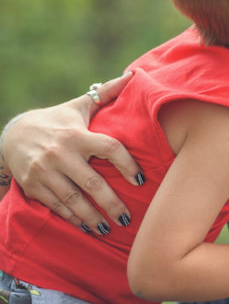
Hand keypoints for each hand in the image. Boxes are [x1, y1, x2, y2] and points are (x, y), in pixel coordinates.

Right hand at [1, 72, 141, 228]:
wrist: (12, 135)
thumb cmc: (57, 121)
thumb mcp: (79, 106)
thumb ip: (107, 93)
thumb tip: (134, 75)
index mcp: (77, 135)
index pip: (109, 148)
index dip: (127, 164)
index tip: (141, 180)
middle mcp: (60, 154)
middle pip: (92, 182)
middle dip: (111, 202)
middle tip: (127, 217)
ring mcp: (45, 172)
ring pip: (73, 200)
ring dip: (92, 216)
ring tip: (109, 228)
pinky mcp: (33, 186)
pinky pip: (56, 206)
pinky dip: (72, 219)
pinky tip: (87, 228)